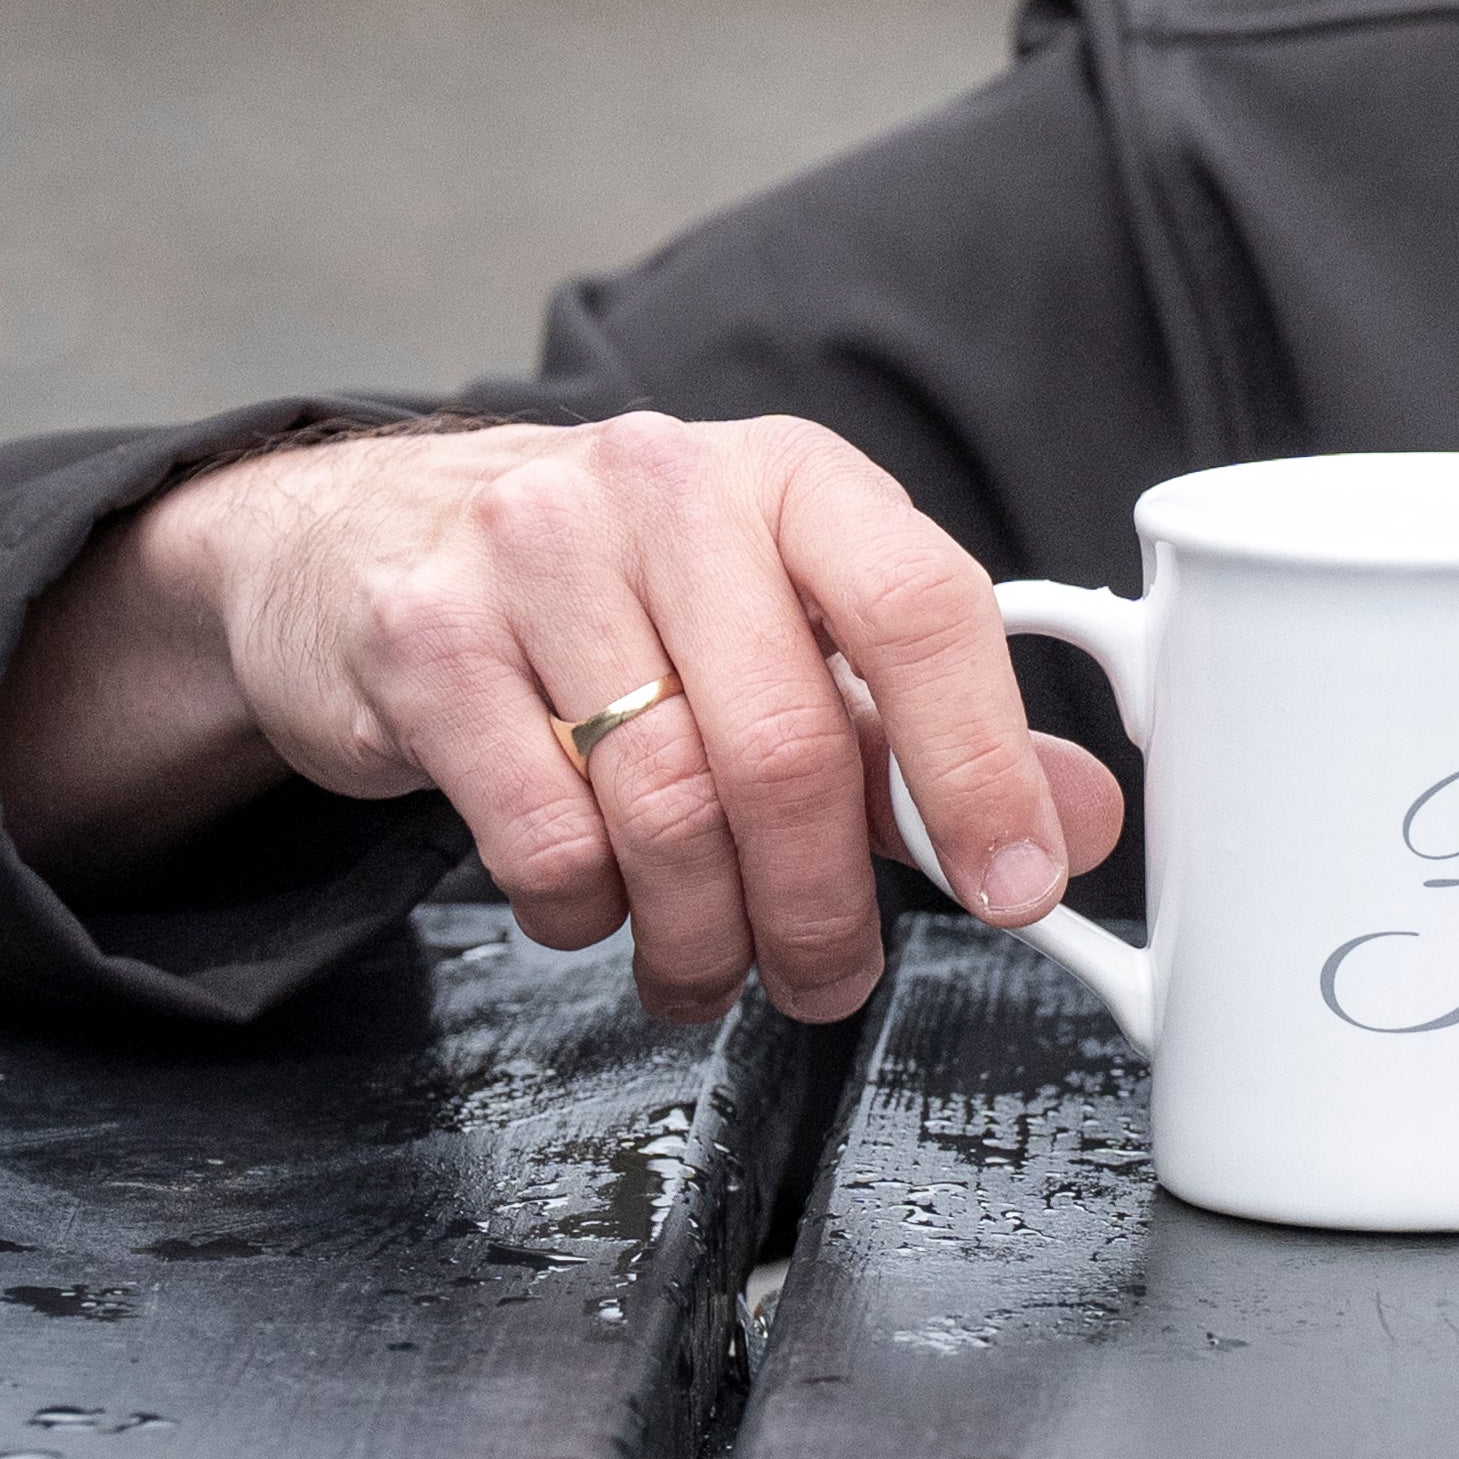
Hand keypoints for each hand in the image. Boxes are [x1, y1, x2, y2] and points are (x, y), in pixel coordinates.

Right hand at [0, 416, 1125, 1023]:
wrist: (382, 539)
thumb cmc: (631, 594)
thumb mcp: (800, 629)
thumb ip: (939, 729)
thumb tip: (1076, 824)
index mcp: (799, 480)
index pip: (922, 609)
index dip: (981, 767)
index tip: (1017, 886)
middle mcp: (668, 488)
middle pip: (786, 745)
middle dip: (822, 906)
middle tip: (829, 979)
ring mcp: (532, 551)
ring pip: (663, 807)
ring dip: (704, 933)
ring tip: (710, 965)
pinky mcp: (424, 637)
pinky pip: (541, 838)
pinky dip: (585, 911)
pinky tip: (598, 900)